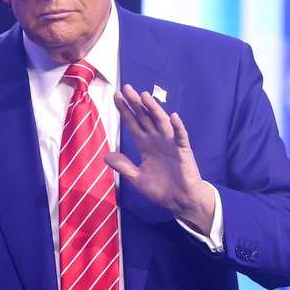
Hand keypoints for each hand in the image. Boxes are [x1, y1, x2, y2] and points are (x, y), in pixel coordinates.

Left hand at [105, 84, 214, 232]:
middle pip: (145, 118)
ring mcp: (171, 143)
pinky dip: (178, 127)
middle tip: (126, 88)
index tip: (116, 96)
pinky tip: (173, 117)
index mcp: (146, 145)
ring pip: (161, 122)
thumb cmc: (161, 190)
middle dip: (135, 104)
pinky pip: (181, 137)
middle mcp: (157, 140)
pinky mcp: (183, 151)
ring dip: (154, 109)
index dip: (125, 111)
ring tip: (145, 96)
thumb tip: (106, 155)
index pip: (133, 124)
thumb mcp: (137, 179)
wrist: (180, 202)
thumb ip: (124, 166)